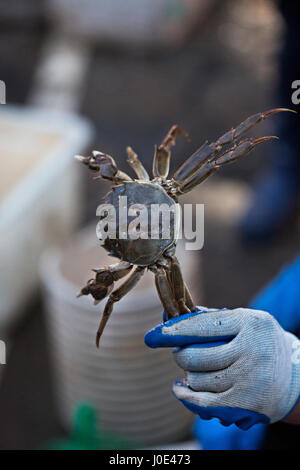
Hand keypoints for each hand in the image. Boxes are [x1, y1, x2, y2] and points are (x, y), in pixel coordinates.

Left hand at [145, 307, 299, 429]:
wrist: (295, 377)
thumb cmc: (260, 343)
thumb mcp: (244, 321)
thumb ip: (211, 319)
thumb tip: (170, 317)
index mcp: (249, 323)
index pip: (202, 326)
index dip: (173, 331)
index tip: (154, 335)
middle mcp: (250, 350)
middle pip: (194, 356)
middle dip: (181, 356)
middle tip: (182, 355)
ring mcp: (248, 379)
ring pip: (197, 380)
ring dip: (189, 376)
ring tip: (193, 371)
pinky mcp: (244, 404)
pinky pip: (203, 403)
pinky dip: (186, 396)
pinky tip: (180, 388)